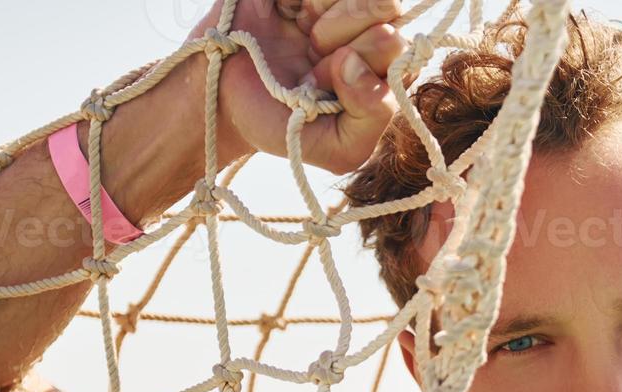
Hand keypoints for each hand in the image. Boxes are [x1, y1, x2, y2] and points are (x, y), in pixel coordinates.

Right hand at [185, 0, 408, 173]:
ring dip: (323, 17)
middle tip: (314, 58)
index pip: (399, 47)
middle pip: (386, 7)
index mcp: (384, 67)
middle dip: (345, 38)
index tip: (327, 80)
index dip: (364, 61)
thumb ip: (372, 116)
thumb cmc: (284, 125)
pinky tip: (289, 12)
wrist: (222, 101)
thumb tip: (357, 63)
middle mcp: (369, 28)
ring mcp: (339, 3)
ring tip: (303, 36)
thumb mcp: (339, 147)